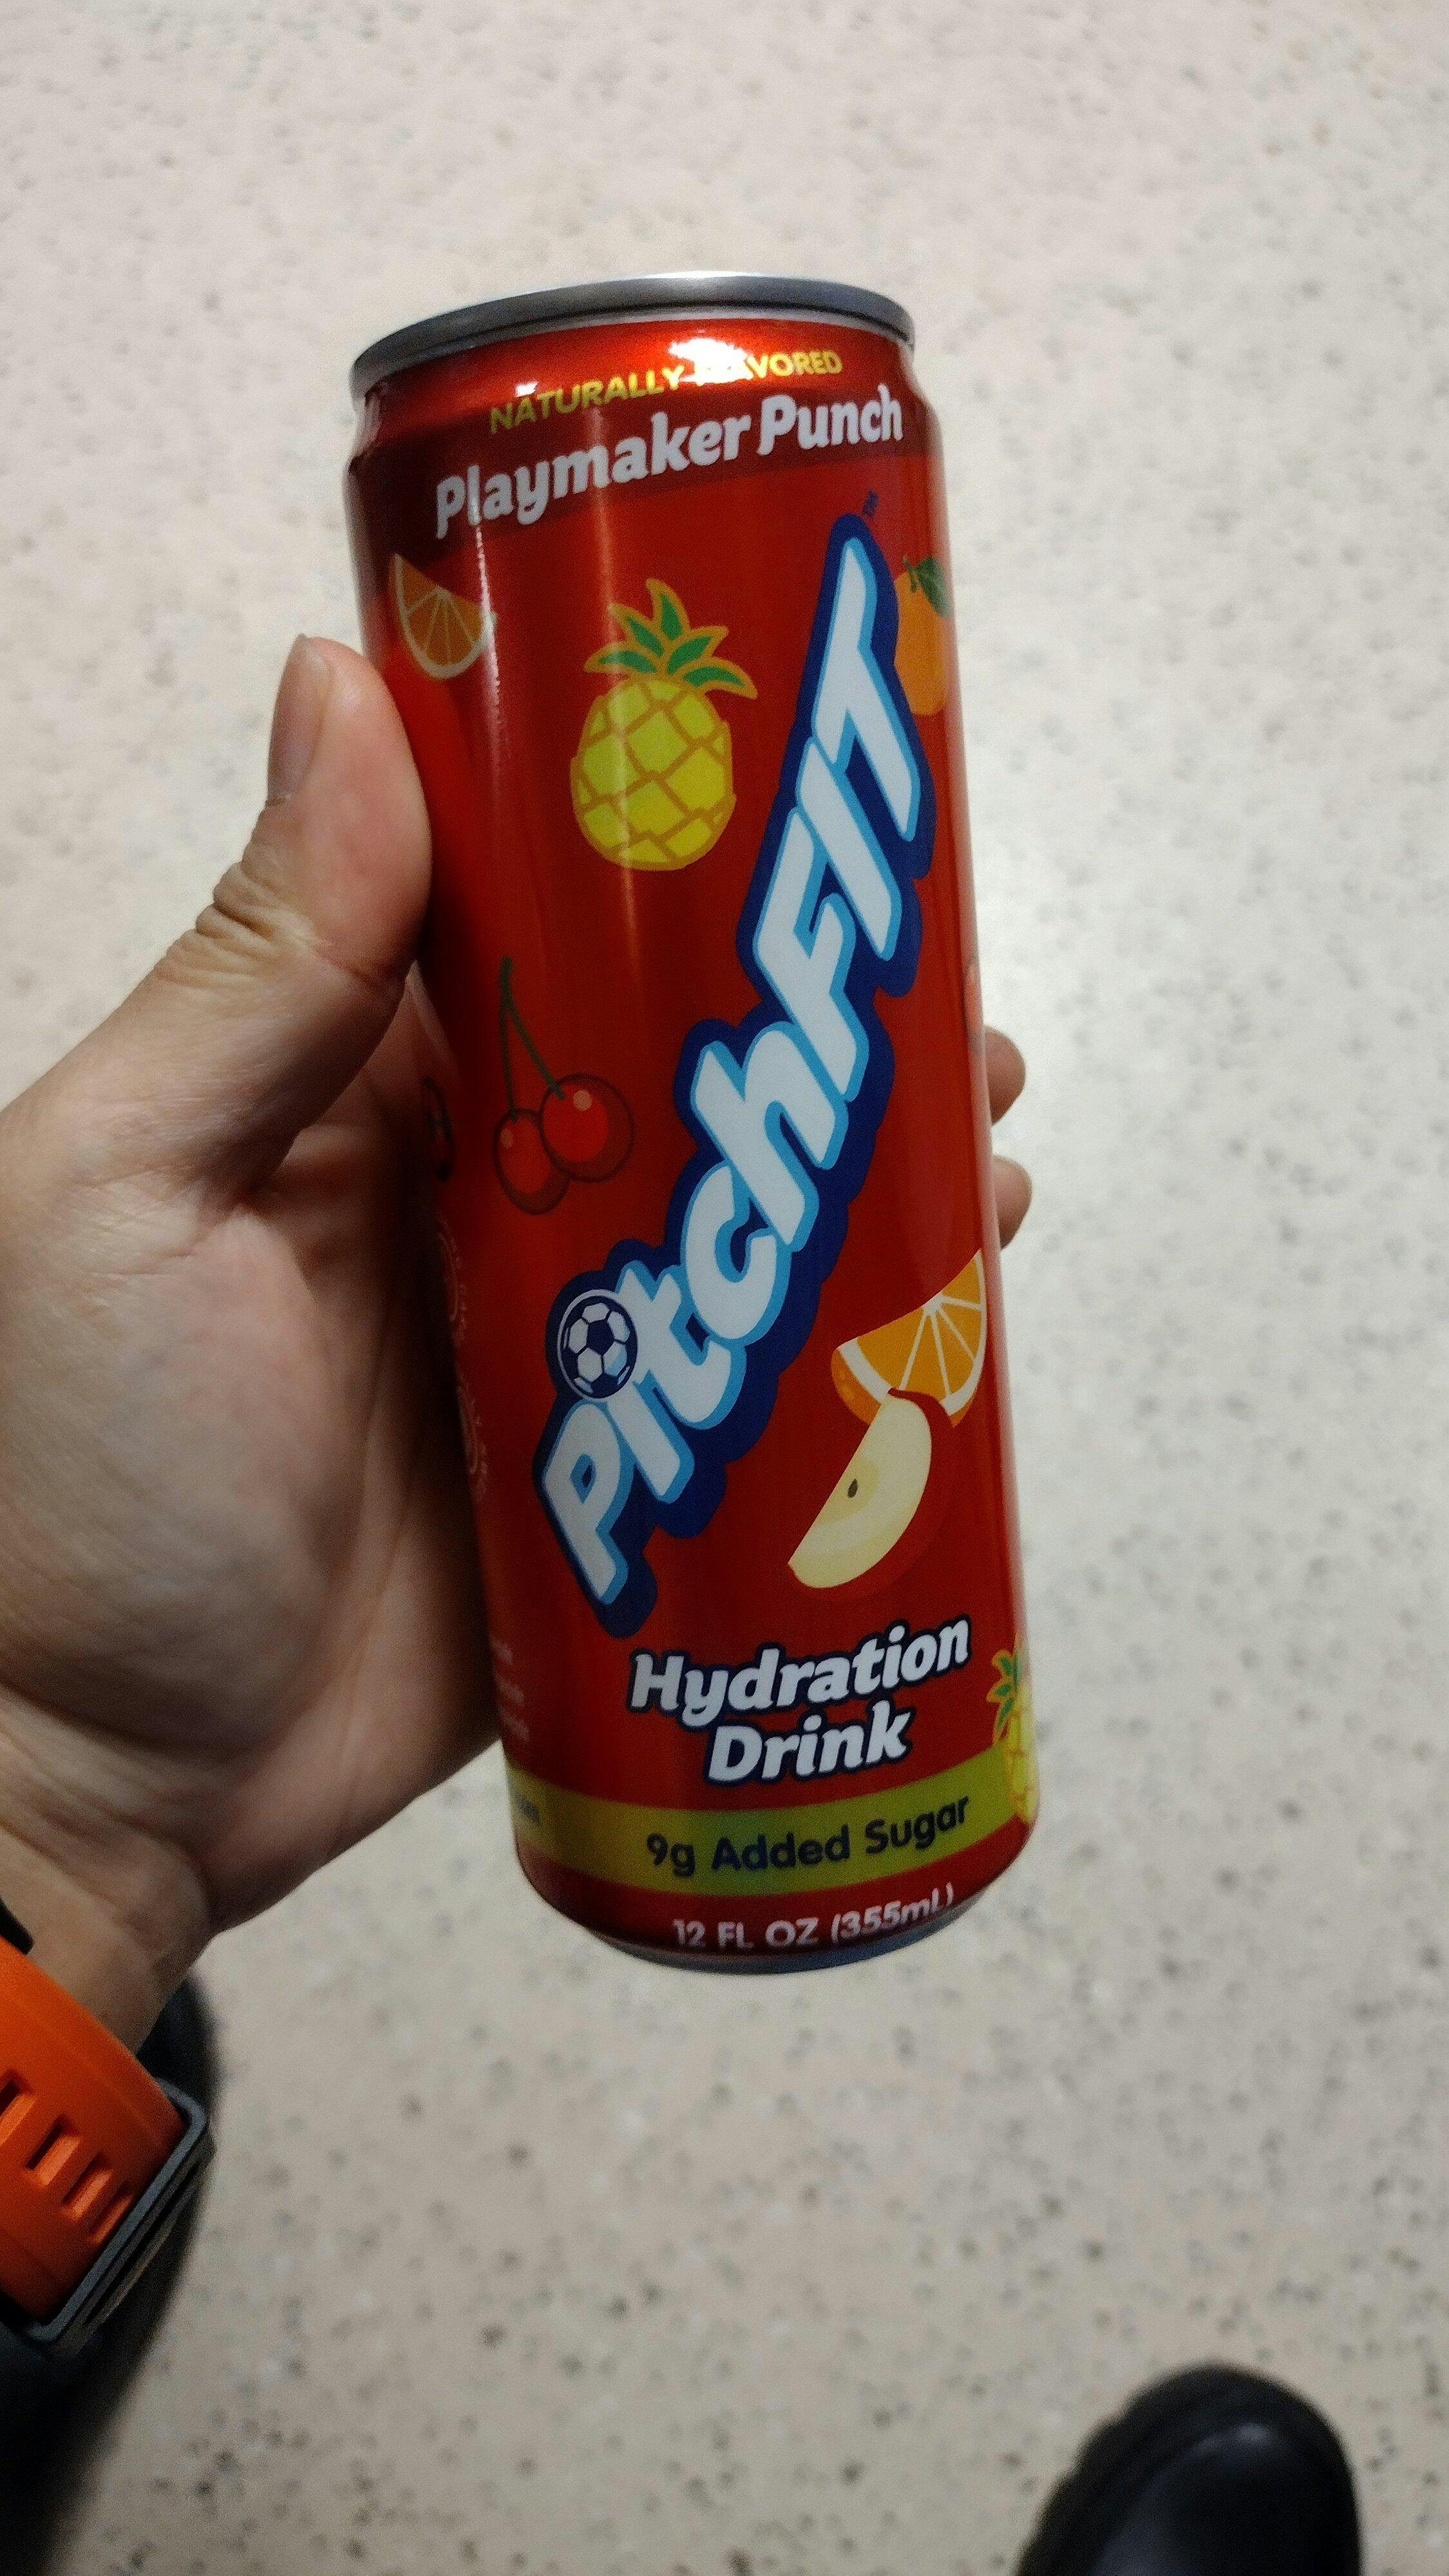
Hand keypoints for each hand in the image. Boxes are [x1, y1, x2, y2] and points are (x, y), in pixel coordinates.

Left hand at [0, 638, 1031, 2045]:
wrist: (88, 1787)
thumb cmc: (66, 1478)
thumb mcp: (130, 1188)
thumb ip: (261, 972)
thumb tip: (343, 679)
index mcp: (339, 1095)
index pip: (523, 926)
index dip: (662, 856)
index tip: (807, 798)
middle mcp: (453, 1202)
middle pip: (663, 1077)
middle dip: (809, 1030)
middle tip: (955, 1005)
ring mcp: (539, 1350)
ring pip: (730, 1227)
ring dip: (857, 1176)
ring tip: (993, 1133)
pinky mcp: (599, 1494)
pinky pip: (743, 1397)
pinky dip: (849, 1349)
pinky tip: (951, 1306)